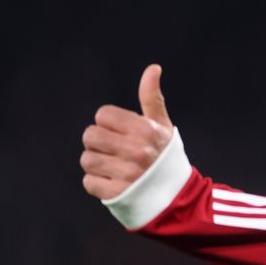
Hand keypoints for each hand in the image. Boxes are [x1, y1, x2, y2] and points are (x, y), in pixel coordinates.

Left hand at [81, 64, 174, 199]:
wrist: (178, 196)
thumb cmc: (165, 156)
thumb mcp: (162, 126)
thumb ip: (152, 98)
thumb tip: (153, 68)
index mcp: (146, 131)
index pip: (103, 115)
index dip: (109, 123)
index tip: (122, 133)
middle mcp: (137, 151)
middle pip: (90, 136)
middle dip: (98, 143)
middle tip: (113, 150)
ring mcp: (127, 174)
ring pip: (87, 160)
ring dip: (96, 163)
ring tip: (113, 166)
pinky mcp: (117, 194)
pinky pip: (89, 182)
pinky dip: (97, 183)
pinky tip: (113, 182)